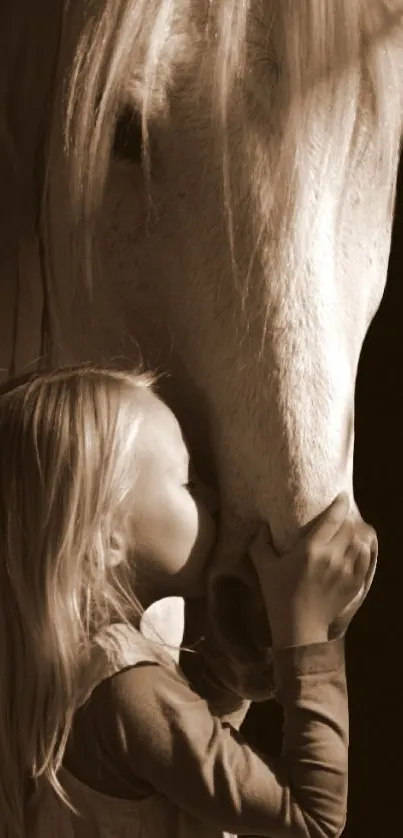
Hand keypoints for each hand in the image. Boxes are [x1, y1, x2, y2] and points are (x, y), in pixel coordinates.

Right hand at [248, 493, 376, 646]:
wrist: (299, 627)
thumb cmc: (278, 595)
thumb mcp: (264, 568)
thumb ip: (260, 544)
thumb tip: (262, 526)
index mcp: (310, 549)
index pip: (332, 518)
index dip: (339, 504)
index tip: (341, 497)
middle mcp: (332, 556)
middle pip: (348, 527)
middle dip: (345, 520)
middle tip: (339, 519)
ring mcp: (345, 570)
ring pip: (359, 542)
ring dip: (354, 534)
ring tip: (347, 534)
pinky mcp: (354, 582)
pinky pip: (365, 558)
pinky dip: (362, 550)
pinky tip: (355, 549)